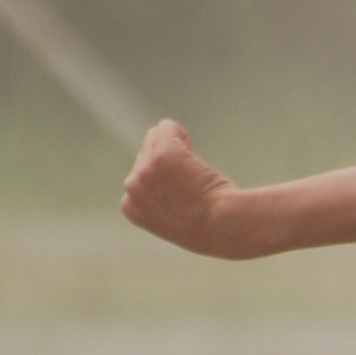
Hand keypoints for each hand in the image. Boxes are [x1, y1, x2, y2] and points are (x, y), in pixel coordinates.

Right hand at [120, 119, 239, 256]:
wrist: (224, 227)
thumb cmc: (209, 226)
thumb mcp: (172, 218)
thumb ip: (158, 198)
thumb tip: (163, 174)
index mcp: (131, 206)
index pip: (141, 173)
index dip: (165, 178)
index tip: (182, 195)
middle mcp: (132, 187)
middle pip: (146, 153)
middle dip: (169, 161)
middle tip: (193, 186)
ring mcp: (145, 169)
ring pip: (156, 137)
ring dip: (177, 147)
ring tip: (195, 173)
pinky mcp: (163, 154)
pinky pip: (167, 128)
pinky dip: (181, 135)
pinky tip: (194, 152)